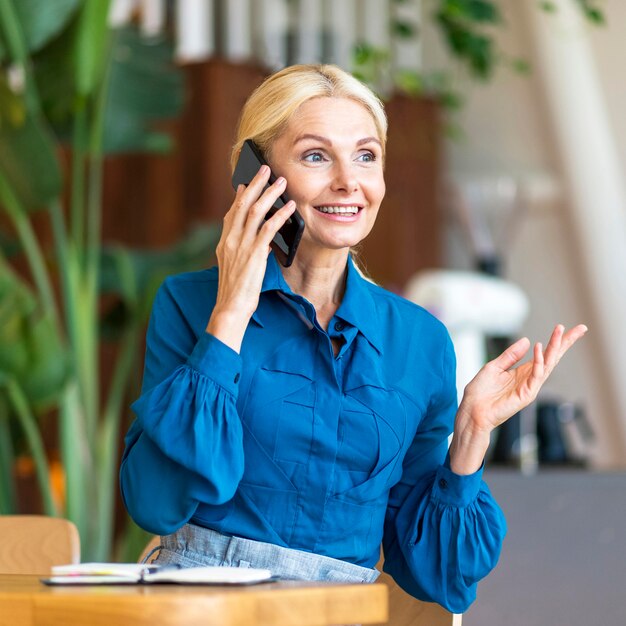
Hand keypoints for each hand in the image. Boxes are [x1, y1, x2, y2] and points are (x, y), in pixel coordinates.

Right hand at [206, 165, 295, 351]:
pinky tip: (290, 208)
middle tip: (264, 169)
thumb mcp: (235, 268)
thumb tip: (258, 241)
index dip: (239, 197)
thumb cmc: (236, 293)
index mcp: (224, 243)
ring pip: (255, 211)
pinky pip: (267, 229)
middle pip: (242, 204)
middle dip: (254, 185)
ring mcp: (241, 246)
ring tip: (281, 182)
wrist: (230, 309)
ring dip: (269, 194)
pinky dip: (279, 216)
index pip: (231, 214)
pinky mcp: (254, 255)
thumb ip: (243, 251)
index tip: (245, 184)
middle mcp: (230, 240)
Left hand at [449, 323, 587, 473]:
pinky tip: (540, 348)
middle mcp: (529, 378)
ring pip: (548, 364)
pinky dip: (539, 362)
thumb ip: (510, 355)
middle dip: (565, 343)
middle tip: (580, 328)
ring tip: (561, 331)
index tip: (566, 328)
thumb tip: (527, 340)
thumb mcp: (494, 367)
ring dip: (555, 347)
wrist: (472, 410)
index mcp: (522, 371)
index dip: (556, 342)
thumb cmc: (480, 392)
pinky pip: (536, 376)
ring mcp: (530, 387)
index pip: (544, 354)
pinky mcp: (526, 395)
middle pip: (552, 357)